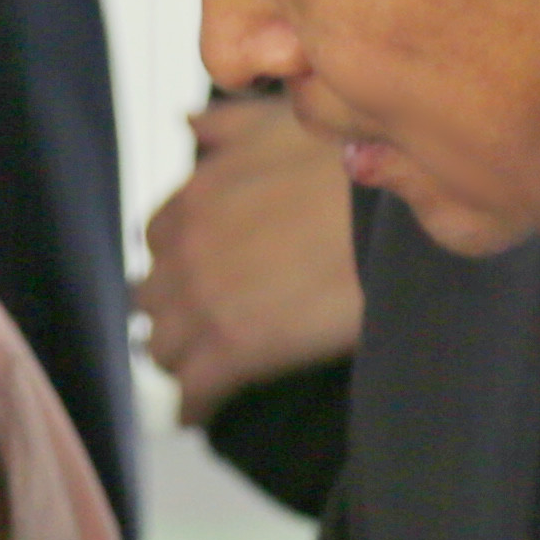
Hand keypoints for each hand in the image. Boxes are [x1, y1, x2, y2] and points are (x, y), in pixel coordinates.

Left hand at [133, 89, 363, 417]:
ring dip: (178, 359)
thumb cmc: (348, 166)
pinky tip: (196, 416)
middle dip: (169, 314)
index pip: (157, 241)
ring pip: (163, 348)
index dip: (174, 262)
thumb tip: (188, 126)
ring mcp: (205, 302)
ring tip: (196, 373)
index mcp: (195, 198)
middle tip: (192, 332)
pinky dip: (191, 406)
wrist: (389, 216)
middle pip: (151, 298)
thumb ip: (227, 128)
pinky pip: (193, 391)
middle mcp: (186, 250)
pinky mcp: (234, 350)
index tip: (191, 279)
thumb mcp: (280, 123)